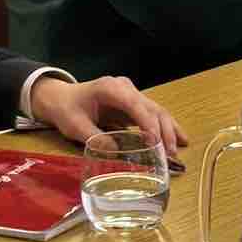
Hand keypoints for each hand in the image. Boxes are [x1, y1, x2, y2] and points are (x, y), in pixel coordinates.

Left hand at [30, 76, 187, 156]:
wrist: (62, 98)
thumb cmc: (67, 109)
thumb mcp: (75, 126)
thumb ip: (95, 137)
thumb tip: (115, 152)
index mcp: (110, 88)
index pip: (135, 105)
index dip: (147, 123)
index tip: (155, 143)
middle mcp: (126, 88)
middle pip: (152, 107)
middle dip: (163, 130)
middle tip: (169, 153)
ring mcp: (132, 93)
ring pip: (157, 110)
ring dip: (169, 130)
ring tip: (177, 149)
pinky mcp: (135, 102)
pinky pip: (154, 114)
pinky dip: (166, 126)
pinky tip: (179, 138)